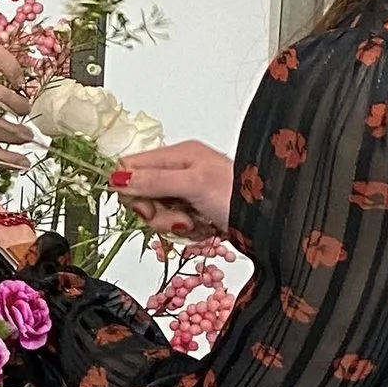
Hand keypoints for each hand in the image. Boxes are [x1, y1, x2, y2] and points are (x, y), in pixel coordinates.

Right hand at [108, 141, 234, 240]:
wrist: (270, 222)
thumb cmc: (239, 196)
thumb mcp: (194, 184)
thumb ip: (154, 181)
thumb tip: (117, 179)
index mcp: (179, 154)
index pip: (131, 166)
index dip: (131, 189)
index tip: (148, 205)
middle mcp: (179, 171)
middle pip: (141, 193)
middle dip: (156, 212)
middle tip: (178, 217)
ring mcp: (186, 193)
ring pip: (156, 213)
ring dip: (172, 225)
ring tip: (194, 223)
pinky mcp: (193, 213)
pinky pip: (172, 225)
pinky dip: (185, 232)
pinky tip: (201, 229)